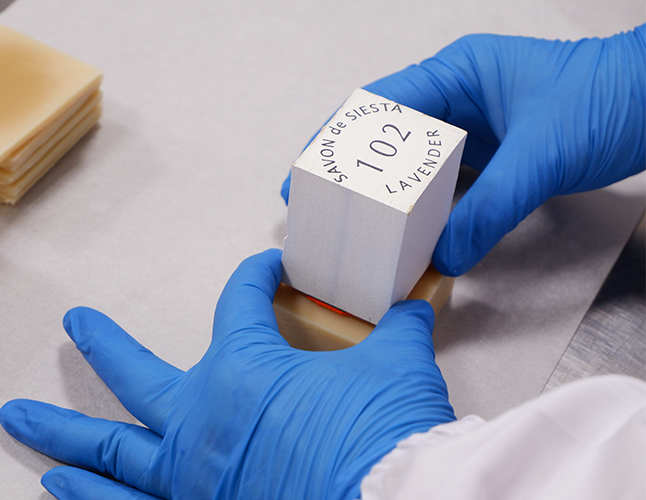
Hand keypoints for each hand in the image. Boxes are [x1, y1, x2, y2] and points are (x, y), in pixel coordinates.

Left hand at [0, 249, 454, 499]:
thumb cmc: (383, 437)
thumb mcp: (397, 368)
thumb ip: (397, 331)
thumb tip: (413, 307)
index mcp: (245, 370)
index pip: (239, 301)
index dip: (255, 277)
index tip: (267, 271)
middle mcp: (201, 421)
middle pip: (134, 373)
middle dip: (102, 344)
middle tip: (73, 323)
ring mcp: (191, 478)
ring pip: (109, 451)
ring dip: (62, 435)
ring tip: (22, 420)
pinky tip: (60, 491)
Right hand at [281, 26, 645, 275]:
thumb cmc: (613, 99)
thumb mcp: (541, 155)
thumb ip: (490, 208)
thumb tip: (445, 256)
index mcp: (458, 73)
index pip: (380, 103)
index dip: (337, 137)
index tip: (308, 170)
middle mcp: (459, 97)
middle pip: (389, 134)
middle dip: (354, 169)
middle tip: (324, 203)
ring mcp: (476, 126)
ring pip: (416, 161)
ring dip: (389, 190)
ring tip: (359, 221)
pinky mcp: (493, 154)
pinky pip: (448, 182)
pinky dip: (427, 205)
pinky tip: (411, 229)